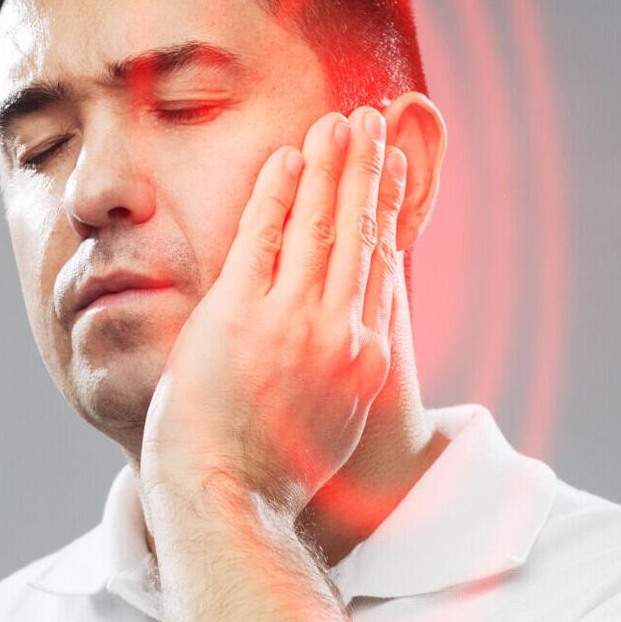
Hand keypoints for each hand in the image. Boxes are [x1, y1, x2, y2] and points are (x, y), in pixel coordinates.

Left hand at [140, 105, 409, 518]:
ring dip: (329, 167)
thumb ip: (348, 365)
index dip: (388, 206)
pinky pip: (261, 237)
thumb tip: (358, 336)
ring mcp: (289, 322)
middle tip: (371, 122)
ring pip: (318, 225)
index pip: (382, 262)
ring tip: (337, 124)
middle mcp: (337, 334)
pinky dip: (277, 192)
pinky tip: (286, 158)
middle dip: (366, 170)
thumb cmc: (273, 467)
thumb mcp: (336, 417)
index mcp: (364, 357)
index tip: (392, 167)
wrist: (228, 499)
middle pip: (359, 232)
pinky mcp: (239, 315)